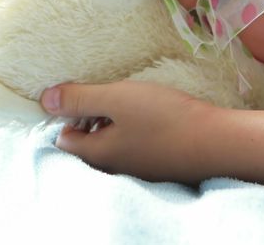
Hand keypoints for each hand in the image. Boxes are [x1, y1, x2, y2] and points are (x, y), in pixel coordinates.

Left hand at [40, 80, 218, 183]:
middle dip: (92, 118)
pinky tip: (154, 114)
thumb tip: (44, 100)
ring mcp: (139, 169)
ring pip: (114, 144)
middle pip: (89, 143)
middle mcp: (114, 168)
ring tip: (134, 100)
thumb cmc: (164, 118)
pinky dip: (137, 130)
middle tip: (111, 94)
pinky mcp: (160, 165)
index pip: (64, 139)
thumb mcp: (117, 99)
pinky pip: (137, 147)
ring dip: (117, 123)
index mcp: (97, 154)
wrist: (218, 142)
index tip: (86, 94)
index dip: (68, 115)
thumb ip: (80, 99)